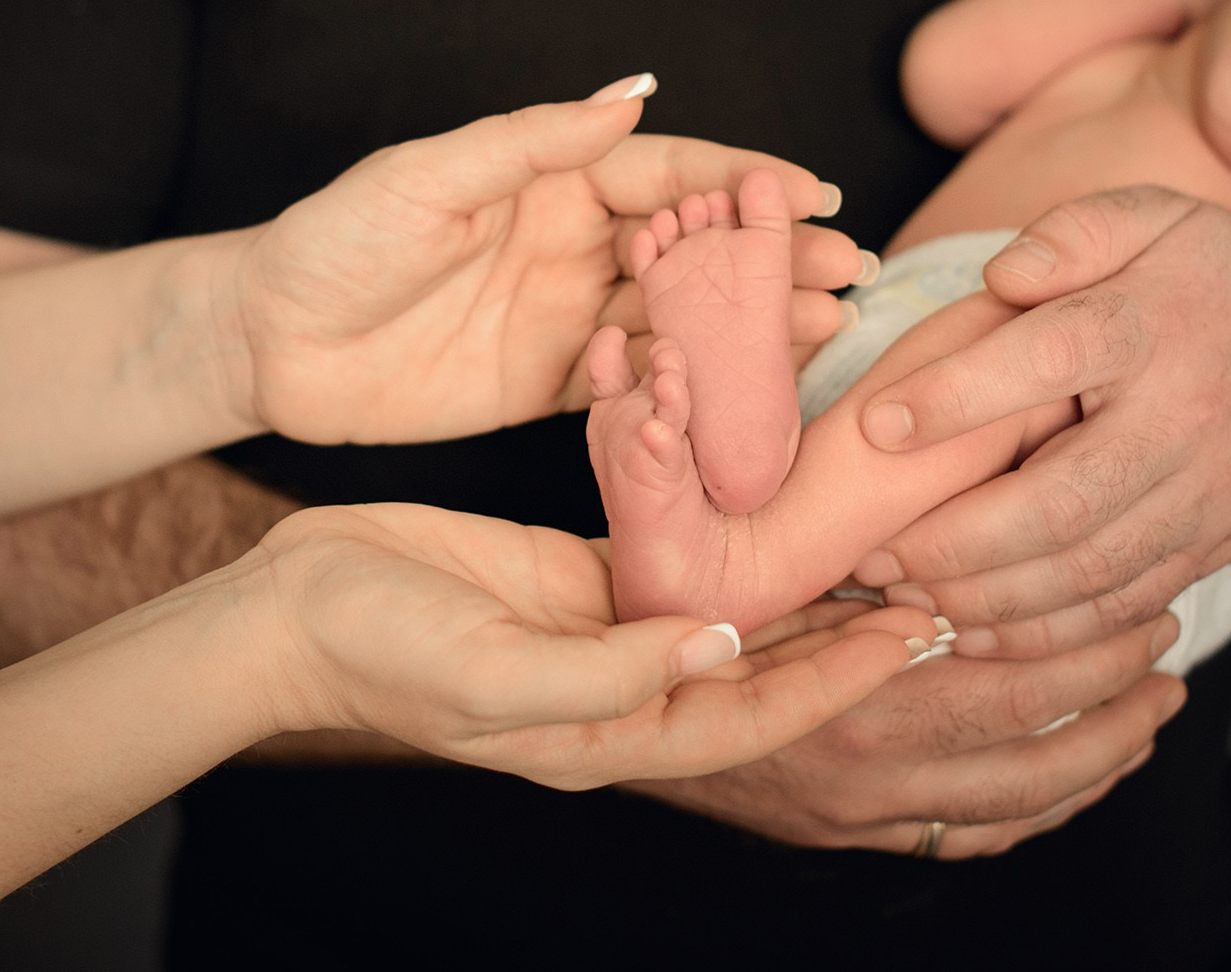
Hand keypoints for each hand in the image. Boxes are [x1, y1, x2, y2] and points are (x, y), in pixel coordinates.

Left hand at [233, 76, 862, 443]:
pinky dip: (692, 384)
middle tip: (847, 270)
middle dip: (768, 255)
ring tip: (825, 326)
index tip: (810, 192)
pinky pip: (635, 383)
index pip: (667, 174)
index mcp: (551, 179)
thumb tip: (632, 91)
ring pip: (679, 317)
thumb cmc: (335, 241)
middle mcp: (572, 243)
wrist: (268, 342)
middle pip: (692, 248)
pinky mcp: (551, 385)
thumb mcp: (427, 178)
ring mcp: (567, 316)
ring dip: (750, 321)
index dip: (740, 181)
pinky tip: (750, 389)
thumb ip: (532, 143)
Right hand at [242, 502, 920, 789]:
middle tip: (936, 589)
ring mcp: (600, 628)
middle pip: (760, 670)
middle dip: (844, 640)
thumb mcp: (490, 669)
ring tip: (874, 542)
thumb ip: (607, 671)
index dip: (841, 682)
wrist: (294, 607)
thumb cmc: (377, 648)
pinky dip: (723, 530)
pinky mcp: (577, 572)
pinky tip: (771, 499)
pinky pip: (670, 551)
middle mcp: (620, 685)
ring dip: (797, 584)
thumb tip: (718, 646)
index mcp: (608, 731)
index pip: (755, 716)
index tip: (921, 637)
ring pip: (726, 609)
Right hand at [629, 603, 1186, 857]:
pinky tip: (1077, 774)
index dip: (1082, 645)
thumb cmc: (688, 626)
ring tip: (1152, 708)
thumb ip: (856, 580)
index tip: (1128, 599)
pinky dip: (1038, 809)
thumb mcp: (763, 585)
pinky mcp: (856, 834)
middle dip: (1114, 693)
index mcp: (854, 700)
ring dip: (1099, 756)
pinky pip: (969, 838)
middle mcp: (868, 772)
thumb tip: (961, 542)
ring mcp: (864, 814)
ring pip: (1016, 805)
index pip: (1007, 682)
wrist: (610, 715)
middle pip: (1032, 746)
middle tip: (1162, 642)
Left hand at [851, 186, 1230, 657]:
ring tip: (902, 595)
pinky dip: (1044, 636)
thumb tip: (1004, 276)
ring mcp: (1202, 499)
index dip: (961, 395)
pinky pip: (1121, 609)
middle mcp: (1183, 422)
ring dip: (985, 598)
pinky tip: (974, 633)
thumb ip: (1075, 233)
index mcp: (1156, 325)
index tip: (879, 424)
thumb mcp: (1158, 222)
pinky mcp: (1210, 552)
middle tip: (871, 551)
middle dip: (956, 539)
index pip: (1052, 358)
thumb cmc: (1218, 284)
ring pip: (1086, 572)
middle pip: (1063, 502)